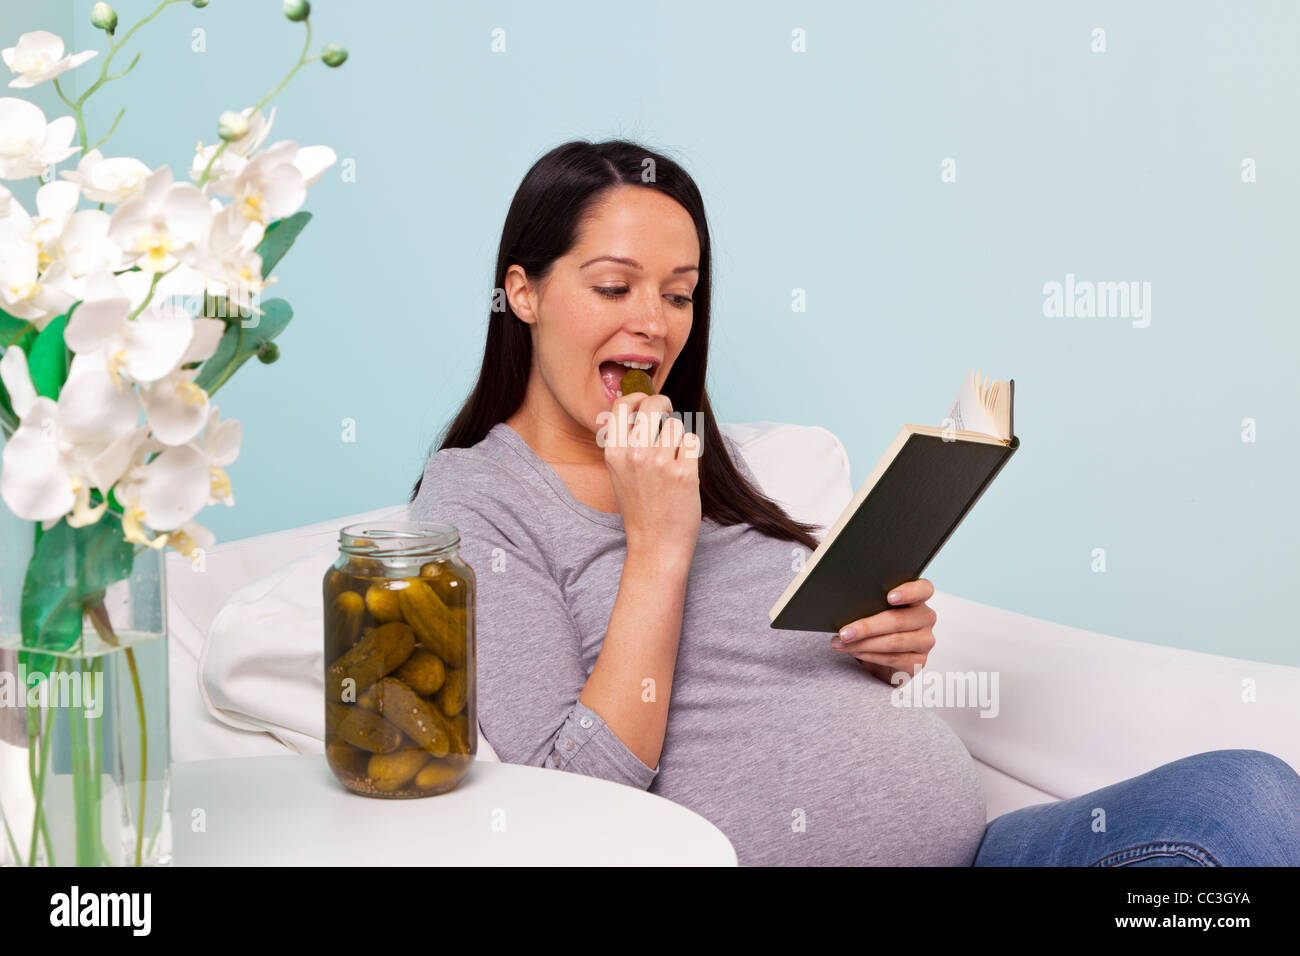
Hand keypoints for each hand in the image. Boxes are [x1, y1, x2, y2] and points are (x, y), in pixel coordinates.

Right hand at [598, 391, 700, 564]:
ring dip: (678, 435)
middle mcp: (634, 454)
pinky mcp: (685, 472)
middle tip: (668, 413)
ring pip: (677, 424)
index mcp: (613, 452)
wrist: (656, 544)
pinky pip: (692, 441)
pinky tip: (683, 468)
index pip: (622, 405)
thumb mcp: (619, 472)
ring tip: (673, 457)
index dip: (637, 397)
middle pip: (653, 404)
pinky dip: (691, 451)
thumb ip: (624, 441)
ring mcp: (660, 463)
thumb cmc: (640, 507)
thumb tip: (639, 406)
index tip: (647, 402)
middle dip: (664, 404)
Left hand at [831, 578, 936, 684]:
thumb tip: (846, 605)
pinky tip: (856, 652)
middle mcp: (926, 618)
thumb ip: (871, 603)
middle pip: (899, 620)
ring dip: (864, 643)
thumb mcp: (874, 610)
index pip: (923, 589)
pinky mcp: (919, 662)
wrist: (880, 656)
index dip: (908, 592)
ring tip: (842, 643)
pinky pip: (894, 658)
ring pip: (894, 641)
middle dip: (867, 626)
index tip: (889, 597)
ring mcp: (925, 640)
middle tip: (844, 632)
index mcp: (918, 598)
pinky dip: (870, 655)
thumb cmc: (876, 626)